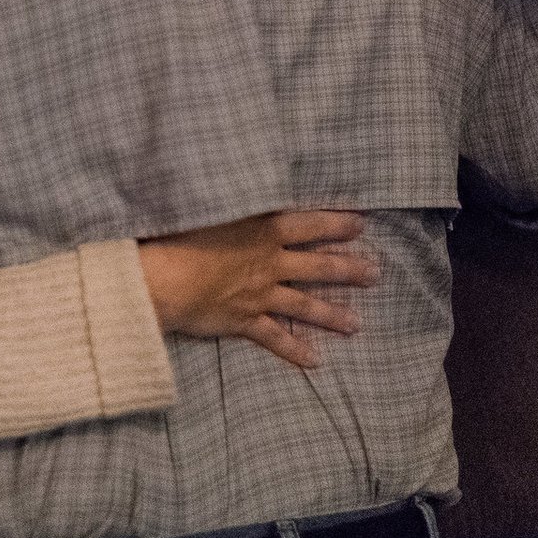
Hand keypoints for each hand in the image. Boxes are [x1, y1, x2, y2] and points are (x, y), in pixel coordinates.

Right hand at [137, 210, 377, 368]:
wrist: (163, 277)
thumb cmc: (179, 233)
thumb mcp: (210, 203)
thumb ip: (234, 196)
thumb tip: (243, 176)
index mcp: (264, 229)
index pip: (311, 224)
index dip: (338, 223)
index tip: (361, 223)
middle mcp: (270, 263)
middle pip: (318, 266)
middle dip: (349, 269)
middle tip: (375, 274)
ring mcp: (260, 295)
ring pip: (304, 304)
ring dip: (332, 314)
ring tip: (356, 324)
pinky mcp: (244, 321)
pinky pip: (275, 337)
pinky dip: (294, 349)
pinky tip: (314, 361)